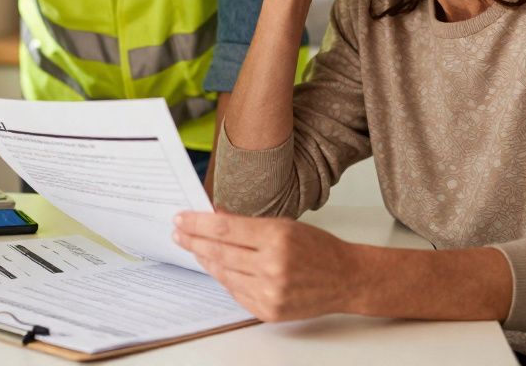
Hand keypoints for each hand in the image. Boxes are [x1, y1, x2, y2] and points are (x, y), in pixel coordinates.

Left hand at [173, 210, 357, 321]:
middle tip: (178, 233)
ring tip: (194, 249)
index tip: (181, 219)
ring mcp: (270, 291)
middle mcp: (272, 266)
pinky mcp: (268, 310)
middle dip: (193, 241)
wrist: (346, 279)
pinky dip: (224, 278)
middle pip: (219, 252)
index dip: (198, 223)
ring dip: (205, 260)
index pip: (224, 229)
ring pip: (224, 274)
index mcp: (277, 237)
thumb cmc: (318, 249)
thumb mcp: (284, 225)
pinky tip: (216, 267)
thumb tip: (214, 216)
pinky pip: (235, 292)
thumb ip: (248, 225)